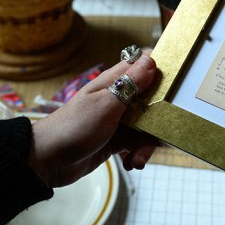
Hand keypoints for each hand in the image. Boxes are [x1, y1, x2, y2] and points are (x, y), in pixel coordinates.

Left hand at [28, 50, 159, 187]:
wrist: (47, 160)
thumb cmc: (74, 127)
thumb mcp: (105, 105)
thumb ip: (130, 85)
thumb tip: (151, 60)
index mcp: (115, 82)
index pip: (144, 65)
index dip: (162, 70)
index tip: (178, 85)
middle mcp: (118, 97)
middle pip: (153, 100)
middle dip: (159, 120)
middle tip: (159, 136)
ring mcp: (117, 119)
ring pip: (147, 126)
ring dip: (146, 145)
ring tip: (137, 160)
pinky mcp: (115, 139)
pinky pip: (136, 143)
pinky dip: (137, 154)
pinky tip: (130, 163)